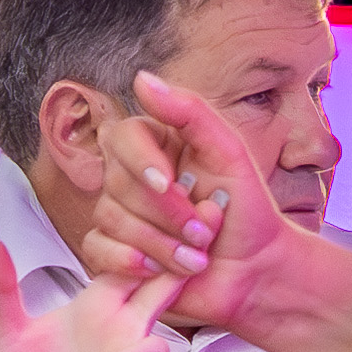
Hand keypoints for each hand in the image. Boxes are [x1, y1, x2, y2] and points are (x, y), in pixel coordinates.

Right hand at [84, 72, 335, 338]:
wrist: (255, 271)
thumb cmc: (247, 211)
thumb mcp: (229, 153)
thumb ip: (191, 112)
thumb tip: (141, 78)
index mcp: (156, 146)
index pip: (122, 137)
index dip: (141, 161)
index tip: (169, 183)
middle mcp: (131, 177)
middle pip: (116, 184)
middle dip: (167, 215)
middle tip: (204, 231)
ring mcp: (120, 215)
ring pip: (110, 220)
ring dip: (160, 244)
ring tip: (196, 257)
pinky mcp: (113, 252)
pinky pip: (96, 250)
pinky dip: (130, 263)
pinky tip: (159, 272)